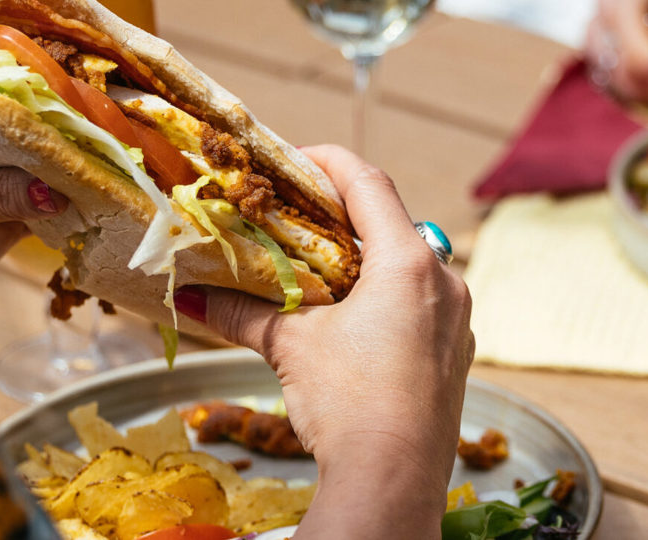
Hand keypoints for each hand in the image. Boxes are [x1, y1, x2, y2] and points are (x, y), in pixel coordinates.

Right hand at [170, 145, 472, 538]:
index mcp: (408, 263)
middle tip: (295, 216)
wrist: (394, 481)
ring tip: (317, 271)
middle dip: (341, 216)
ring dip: (364, 260)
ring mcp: (457, 320)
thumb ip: (244, 313)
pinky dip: (386, 299)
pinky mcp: (456, 355)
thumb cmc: (349, 405)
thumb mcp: (290, 348)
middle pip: (392, 223)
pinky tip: (351, 320)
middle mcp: (444, 281)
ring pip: (410, 267)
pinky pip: (422, 306)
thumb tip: (191, 297)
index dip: (327, 163)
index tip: (292, 160)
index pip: (368, 183)